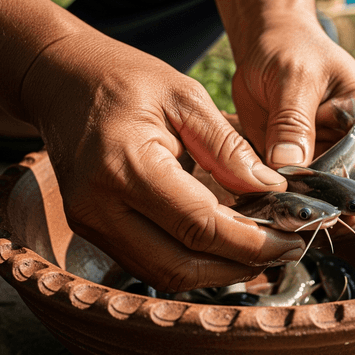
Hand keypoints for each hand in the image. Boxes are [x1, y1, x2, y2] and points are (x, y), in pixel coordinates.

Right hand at [21, 33, 304, 290]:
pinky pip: (147, 263)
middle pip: (180, 266)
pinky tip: (222, 246)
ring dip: (216, 272)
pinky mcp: (91, 230)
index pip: (200, 226)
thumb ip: (228, 148)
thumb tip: (272, 189)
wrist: (62, 80)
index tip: (292, 238)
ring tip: (259, 251)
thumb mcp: (187, 98)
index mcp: (128, 165)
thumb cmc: (126, 80)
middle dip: (238, 267)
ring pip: (163, 275)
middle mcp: (100, 206)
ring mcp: (89, 223)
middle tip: (283, 251)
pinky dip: (189, 262)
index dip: (252, 242)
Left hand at [231, 18, 354, 231]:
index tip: (340, 210)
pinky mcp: (304, 171)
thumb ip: (292, 122)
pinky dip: (290, 209)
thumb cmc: (289, 48)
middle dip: (340, 213)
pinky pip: (303, 200)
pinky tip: (269, 209)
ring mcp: (332, 162)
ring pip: (335, 206)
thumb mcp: (293, 76)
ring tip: (284, 215)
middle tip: (306, 218)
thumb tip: (289, 168)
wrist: (264, 44)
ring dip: (314, 215)